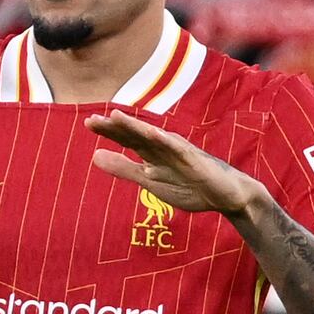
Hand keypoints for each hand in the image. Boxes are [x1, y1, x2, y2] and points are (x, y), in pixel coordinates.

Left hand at [86, 110, 268, 221]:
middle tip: (92, 120)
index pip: (127, 138)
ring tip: (116, 117)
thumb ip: (124, 168)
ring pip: (154, 137)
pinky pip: (179, 149)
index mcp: (152, 153)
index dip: (108, 131)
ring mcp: (180, 151)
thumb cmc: (190, 186)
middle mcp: (164, 147)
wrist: (226, 197)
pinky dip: (165, 140)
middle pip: (136, 134)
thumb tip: (94, 156)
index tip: (88, 123)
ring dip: (135, 127)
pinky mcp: (195, 159)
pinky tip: (152, 133)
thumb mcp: (149, 181)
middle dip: (115, 127)